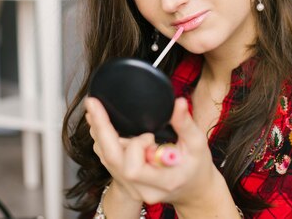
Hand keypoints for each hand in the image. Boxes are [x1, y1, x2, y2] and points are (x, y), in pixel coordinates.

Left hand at [84, 96, 220, 206]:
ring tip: (94, 110)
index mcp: (162, 181)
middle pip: (112, 159)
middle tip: (93, 105)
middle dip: (102, 129)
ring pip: (106, 159)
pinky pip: (108, 159)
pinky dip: (102, 140)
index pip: (134, 168)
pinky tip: (100, 123)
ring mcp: (132, 186)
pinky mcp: (125, 180)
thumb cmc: (196, 168)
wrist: (193, 189)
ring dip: (100, 133)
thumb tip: (178, 103)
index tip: (149, 134)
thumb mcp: (197, 145)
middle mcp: (142, 188)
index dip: (136, 146)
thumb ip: (186, 124)